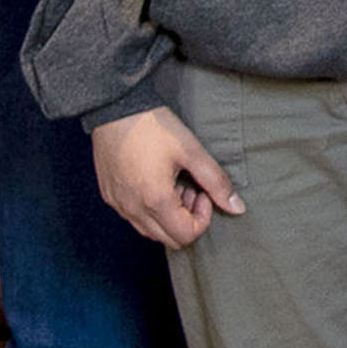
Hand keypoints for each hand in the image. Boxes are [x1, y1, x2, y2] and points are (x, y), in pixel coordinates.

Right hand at [93, 104, 241, 248]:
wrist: (114, 107)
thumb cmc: (153, 126)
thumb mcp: (191, 151)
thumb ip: (216, 182)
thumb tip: (237, 208)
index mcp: (155, 201)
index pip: (186, 235)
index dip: (203, 217)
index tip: (203, 191)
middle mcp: (132, 209)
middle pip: (169, 239)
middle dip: (187, 218)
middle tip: (191, 188)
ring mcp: (118, 205)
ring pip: (150, 231)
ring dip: (168, 215)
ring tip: (173, 183)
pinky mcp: (109, 196)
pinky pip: (133, 217)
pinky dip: (150, 209)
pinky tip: (155, 181)